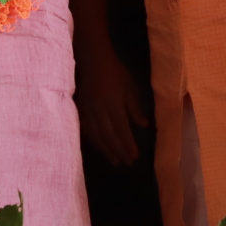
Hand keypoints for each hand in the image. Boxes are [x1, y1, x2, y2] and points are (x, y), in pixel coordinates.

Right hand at [75, 38, 150, 166]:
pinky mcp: (81, 111)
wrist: (93, 62)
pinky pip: (87, 131)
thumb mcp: (131, 87)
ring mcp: (88, 112)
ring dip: (106, 150)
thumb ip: (136, 108)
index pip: (121, 129)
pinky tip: (100, 148)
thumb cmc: (116, 73)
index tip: (135, 156)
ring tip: (115, 161)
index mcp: (113, 105)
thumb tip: (144, 126)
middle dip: (118, 151)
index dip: (128, 144)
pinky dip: (95, 142)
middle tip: (127, 163)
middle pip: (109, 136)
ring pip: (97, 136)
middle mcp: (99, 112)